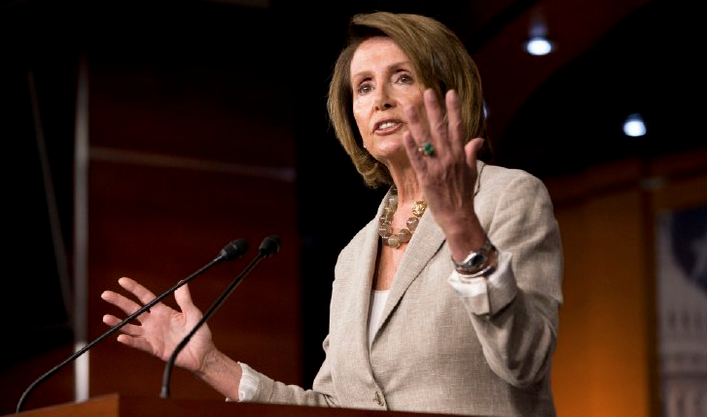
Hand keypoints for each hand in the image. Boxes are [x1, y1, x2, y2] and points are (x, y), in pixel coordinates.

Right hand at [101, 277, 215, 372]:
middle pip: (133, 310)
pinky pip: (140, 344)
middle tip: (105, 294)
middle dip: (119, 301)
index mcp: (162, 311)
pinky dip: (130, 341)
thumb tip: (182, 282)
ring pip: (130, 328)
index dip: (134, 288)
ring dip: (118, 323)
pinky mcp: (154, 348)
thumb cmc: (199, 332)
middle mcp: (154, 322)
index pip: (145, 297)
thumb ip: (185, 300)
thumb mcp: (193, 313)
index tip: (122, 280)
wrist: (202, 354)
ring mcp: (152, 335)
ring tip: (106, 317)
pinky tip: (121, 337)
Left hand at [402, 89, 484, 239]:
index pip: (458, 126)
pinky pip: (418, 160)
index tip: (450, 92)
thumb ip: (472, 153)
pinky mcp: (426, 178)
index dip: (454, 109)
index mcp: (460, 155)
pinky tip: (405, 134)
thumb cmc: (464, 194)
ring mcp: (437, 167)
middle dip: (434, 109)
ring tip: (409, 106)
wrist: (458, 216)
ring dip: (417, 122)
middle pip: (440, 128)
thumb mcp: (471, 171)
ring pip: (426, 141)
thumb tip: (478, 138)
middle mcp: (449, 158)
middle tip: (428, 91)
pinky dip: (411, 147)